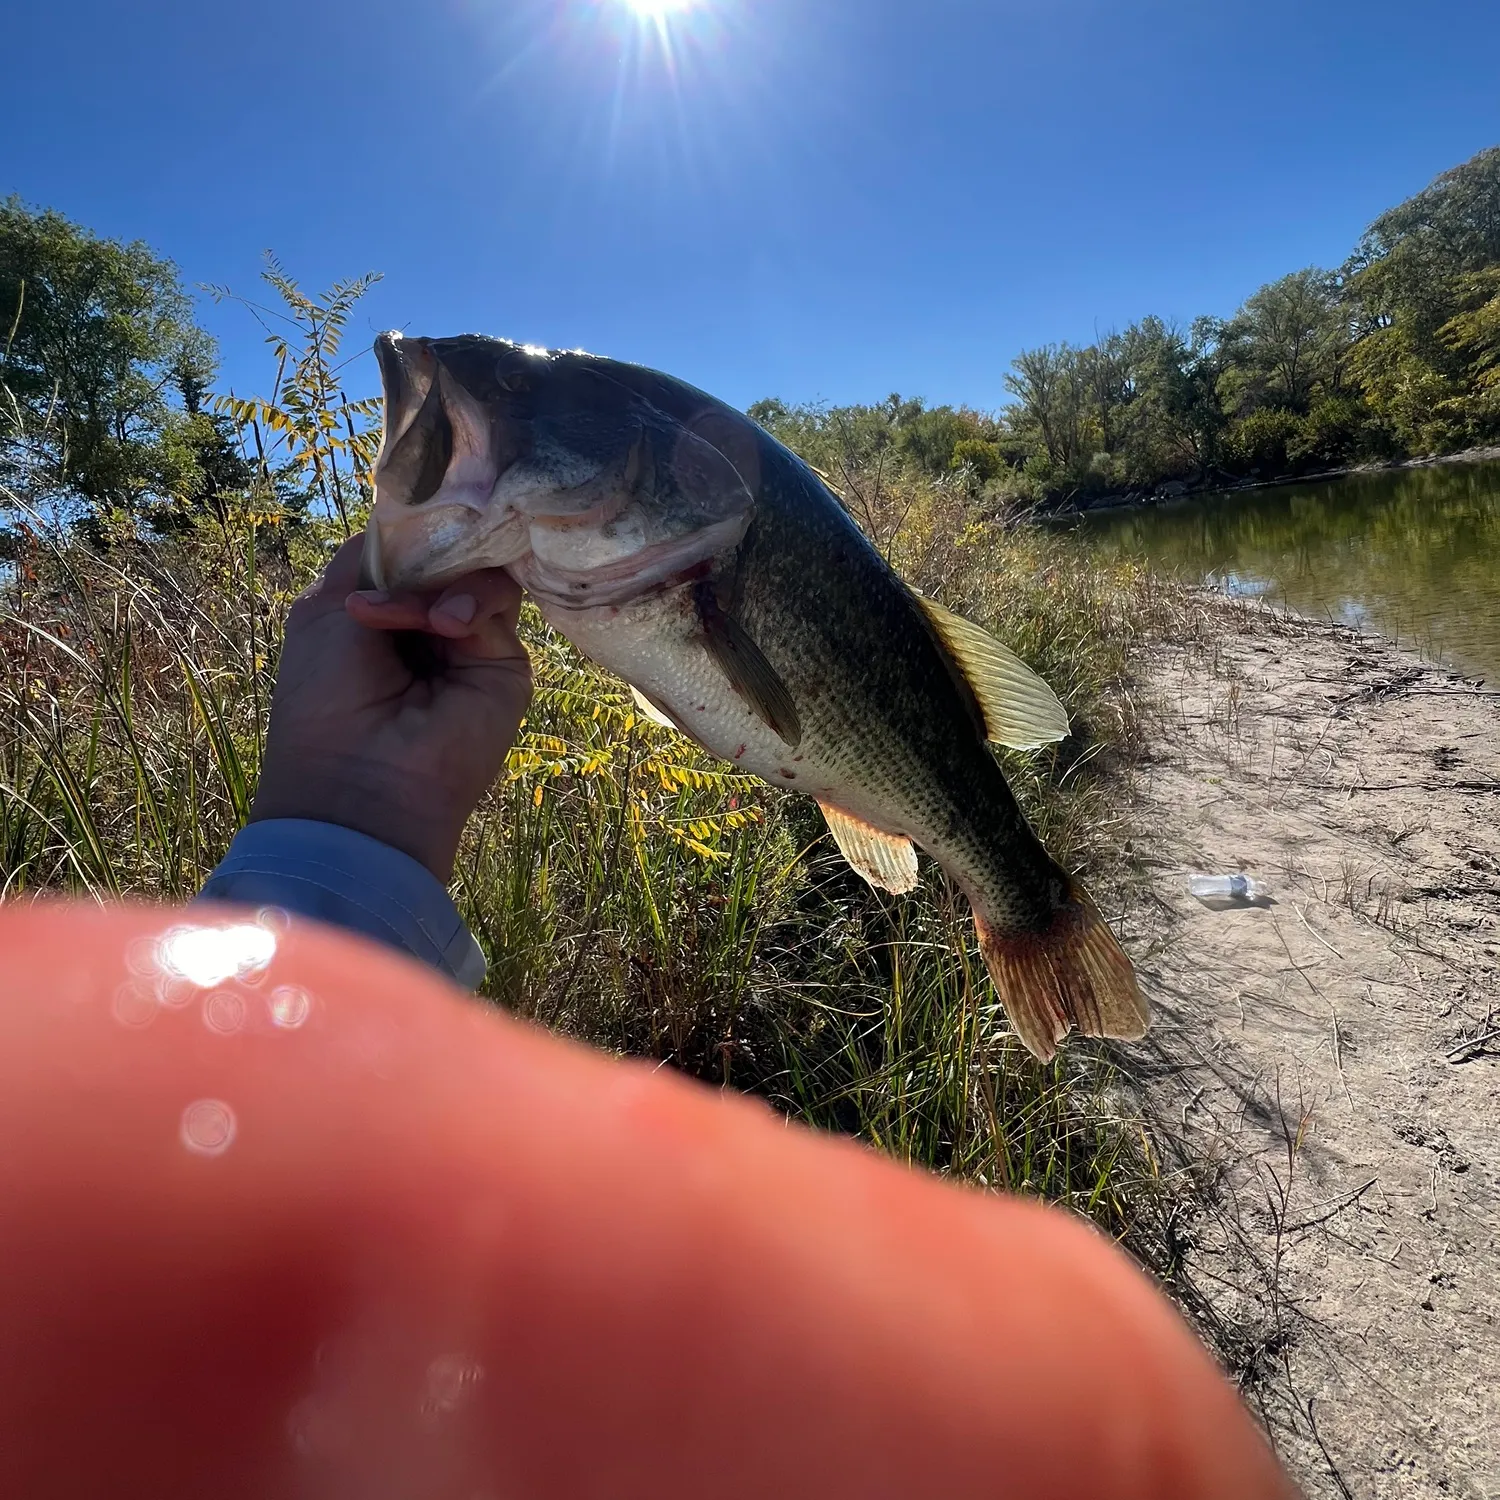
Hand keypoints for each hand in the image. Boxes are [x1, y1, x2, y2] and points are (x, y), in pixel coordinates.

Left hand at [250, 536, 531, 881]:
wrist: (360, 786)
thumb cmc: (324, 700)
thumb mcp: (329, 608)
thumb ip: (372, 557)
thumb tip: (418, 521)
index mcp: (384, 612)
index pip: (413, 548)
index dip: (414, 527)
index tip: (413, 504)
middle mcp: (429, 625)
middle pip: (452, 552)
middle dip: (432, 550)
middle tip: (408, 568)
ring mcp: (470, 645)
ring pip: (481, 573)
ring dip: (446, 584)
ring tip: (423, 620)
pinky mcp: (504, 666)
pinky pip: (498, 605)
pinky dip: (467, 605)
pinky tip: (444, 628)